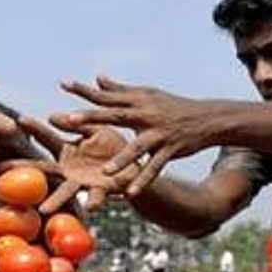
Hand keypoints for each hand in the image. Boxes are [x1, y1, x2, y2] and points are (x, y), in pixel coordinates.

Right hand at [14, 115, 139, 213]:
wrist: (137, 166)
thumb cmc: (114, 147)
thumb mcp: (97, 130)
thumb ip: (78, 124)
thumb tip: (52, 115)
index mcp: (68, 149)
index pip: (46, 137)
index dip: (33, 128)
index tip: (17, 119)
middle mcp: (69, 168)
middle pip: (42, 168)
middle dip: (22, 170)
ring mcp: (82, 181)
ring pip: (65, 192)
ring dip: (55, 201)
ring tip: (44, 210)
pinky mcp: (100, 190)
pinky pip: (96, 197)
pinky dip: (95, 202)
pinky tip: (93, 208)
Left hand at [55, 74, 211, 195]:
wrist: (207, 118)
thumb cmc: (172, 106)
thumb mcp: (146, 95)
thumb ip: (119, 90)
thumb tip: (97, 77)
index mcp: (137, 102)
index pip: (106, 96)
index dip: (85, 90)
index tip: (64, 83)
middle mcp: (146, 115)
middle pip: (116, 116)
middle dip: (92, 117)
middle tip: (70, 119)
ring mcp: (158, 134)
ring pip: (138, 148)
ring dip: (122, 160)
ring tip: (105, 172)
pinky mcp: (170, 150)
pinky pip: (155, 168)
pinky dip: (144, 181)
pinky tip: (131, 194)